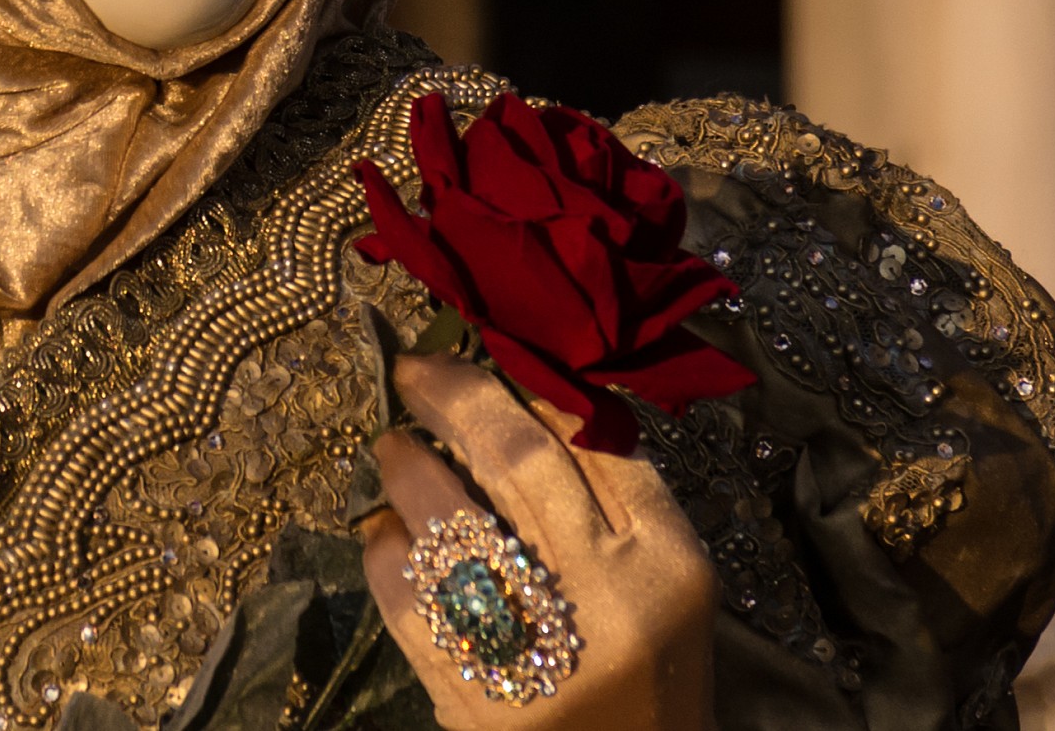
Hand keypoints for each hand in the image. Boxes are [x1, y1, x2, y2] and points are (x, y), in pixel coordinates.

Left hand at [360, 355, 718, 730]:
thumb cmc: (652, 664)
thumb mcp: (665, 575)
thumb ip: (614, 493)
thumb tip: (526, 394)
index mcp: (669, 559)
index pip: (595, 443)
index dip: (529, 388)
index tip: (484, 357)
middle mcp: (610, 598)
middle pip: (520, 463)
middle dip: (456, 401)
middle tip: (415, 372)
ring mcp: (542, 652)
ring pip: (455, 525)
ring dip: (409, 471)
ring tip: (392, 448)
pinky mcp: (482, 701)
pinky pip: (412, 606)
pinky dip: (387, 556)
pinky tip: (385, 533)